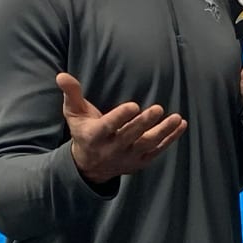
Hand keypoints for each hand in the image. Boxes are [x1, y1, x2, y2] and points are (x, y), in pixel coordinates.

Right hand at [56, 72, 187, 184]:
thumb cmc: (83, 131)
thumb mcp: (74, 114)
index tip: (133, 105)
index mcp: (94, 136)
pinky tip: (181, 125)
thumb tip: (62, 75)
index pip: (109, 126)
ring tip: (177, 118)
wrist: (89, 166)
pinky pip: (157, 151)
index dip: (120, 117)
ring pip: (147, 145)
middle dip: (145, 123)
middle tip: (159, 109)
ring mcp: (127, 157)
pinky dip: (170, 139)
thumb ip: (72, 94)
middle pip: (131, 136)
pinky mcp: (139, 162)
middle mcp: (111, 149)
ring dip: (163, 132)